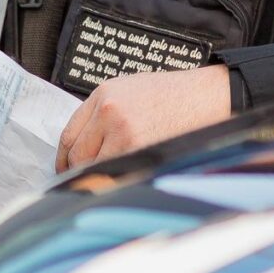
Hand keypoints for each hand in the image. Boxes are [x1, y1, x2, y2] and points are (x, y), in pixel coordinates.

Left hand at [56, 65, 232, 170]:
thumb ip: (103, 114)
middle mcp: (109, 113)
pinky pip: (117, 176)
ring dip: (100, 178)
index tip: (66, 168)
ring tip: (111, 179)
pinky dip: (117, 182)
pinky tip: (125, 179)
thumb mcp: (130, 91)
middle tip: (83, 180)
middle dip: (78, 172)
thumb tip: (84, 144)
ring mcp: (124, 134)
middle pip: (78, 155)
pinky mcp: (141, 152)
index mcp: (103, 96)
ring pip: (96, 169)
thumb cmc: (175, 96)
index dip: (64, 158)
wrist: (209, 98)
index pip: (68, 135)